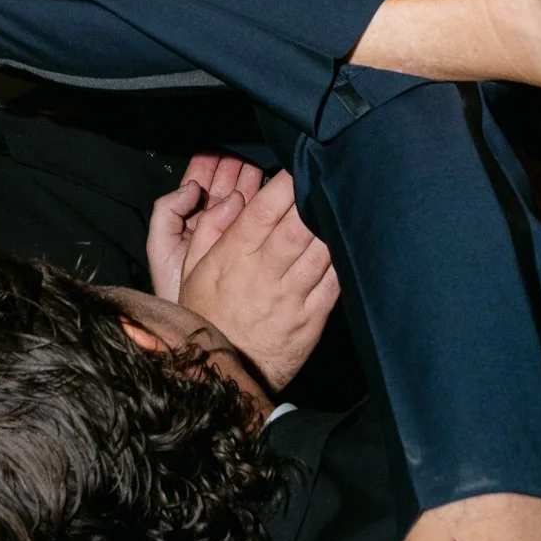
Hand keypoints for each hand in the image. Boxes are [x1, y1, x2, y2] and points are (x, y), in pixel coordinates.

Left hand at [145, 155, 264, 300]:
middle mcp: (211, 225)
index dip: (212, 163)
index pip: (202, 182)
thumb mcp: (162, 246)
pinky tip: (276, 195)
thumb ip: (168, 211)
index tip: (223, 146)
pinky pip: (259, 225)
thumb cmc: (174, 289)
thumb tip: (191, 186)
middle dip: (237, 166)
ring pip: (245, 202)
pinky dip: (266, 209)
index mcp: (190, 220)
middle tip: (250, 149)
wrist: (199, 326)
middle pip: (226, 187)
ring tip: (265, 163)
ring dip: (253, 182)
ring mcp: (234, 238)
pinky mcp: (251, 251)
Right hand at [177, 169, 340, 390]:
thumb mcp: (191, 270)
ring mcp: (290, 298)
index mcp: (233, 258)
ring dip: (332, 226)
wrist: (220, 373)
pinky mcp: (310, 320)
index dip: (283, 186)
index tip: (296, 166)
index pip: (262, 212)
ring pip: (319, 252)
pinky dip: (343, 261)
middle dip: (312, 199)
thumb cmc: (206, 314)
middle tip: (327, 175)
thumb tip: (233, 199)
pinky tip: (349, 243)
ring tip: (342, 203)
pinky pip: (333, 284)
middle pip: (296, 228)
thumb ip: (210, 230)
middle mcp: (263, 274)